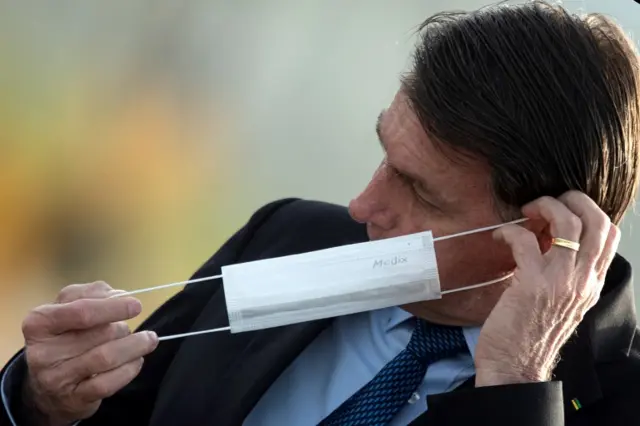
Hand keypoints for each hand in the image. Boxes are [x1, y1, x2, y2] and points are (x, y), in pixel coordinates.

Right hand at [21, 281, 158, 424]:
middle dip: (122, 328)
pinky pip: (109, 382)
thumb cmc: (63, 337)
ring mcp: (56, 379)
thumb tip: (120, 296)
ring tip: (147, 341)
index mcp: (39, 322)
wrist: (47, 387)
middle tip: (128, 329)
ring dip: (134, 346)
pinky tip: (137, 360)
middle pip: (100, 334)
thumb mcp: (68, 308)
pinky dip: (130, 369)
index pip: (82, 311)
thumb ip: (93, 294)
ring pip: (107, 357)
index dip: (113, 307)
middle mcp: (42, 352)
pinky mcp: (72, 399)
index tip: (136, 306)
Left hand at [474, 191, 619, 385]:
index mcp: (591, 283)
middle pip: (597, 221)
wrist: (514, 366)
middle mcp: (583, 280)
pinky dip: (509, 231)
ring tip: (525, 211)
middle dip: (572, 198)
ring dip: (544, 207)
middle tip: (545, 201)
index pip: (609, 234)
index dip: (587, 210)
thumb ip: (563, 273)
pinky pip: (525, 240)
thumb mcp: (560, 301)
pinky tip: (499, 236)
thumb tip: (547, 239)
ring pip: (568, 223)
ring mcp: (561, 281)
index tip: (561, 209)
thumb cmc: (530, 334)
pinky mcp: (533, 283)